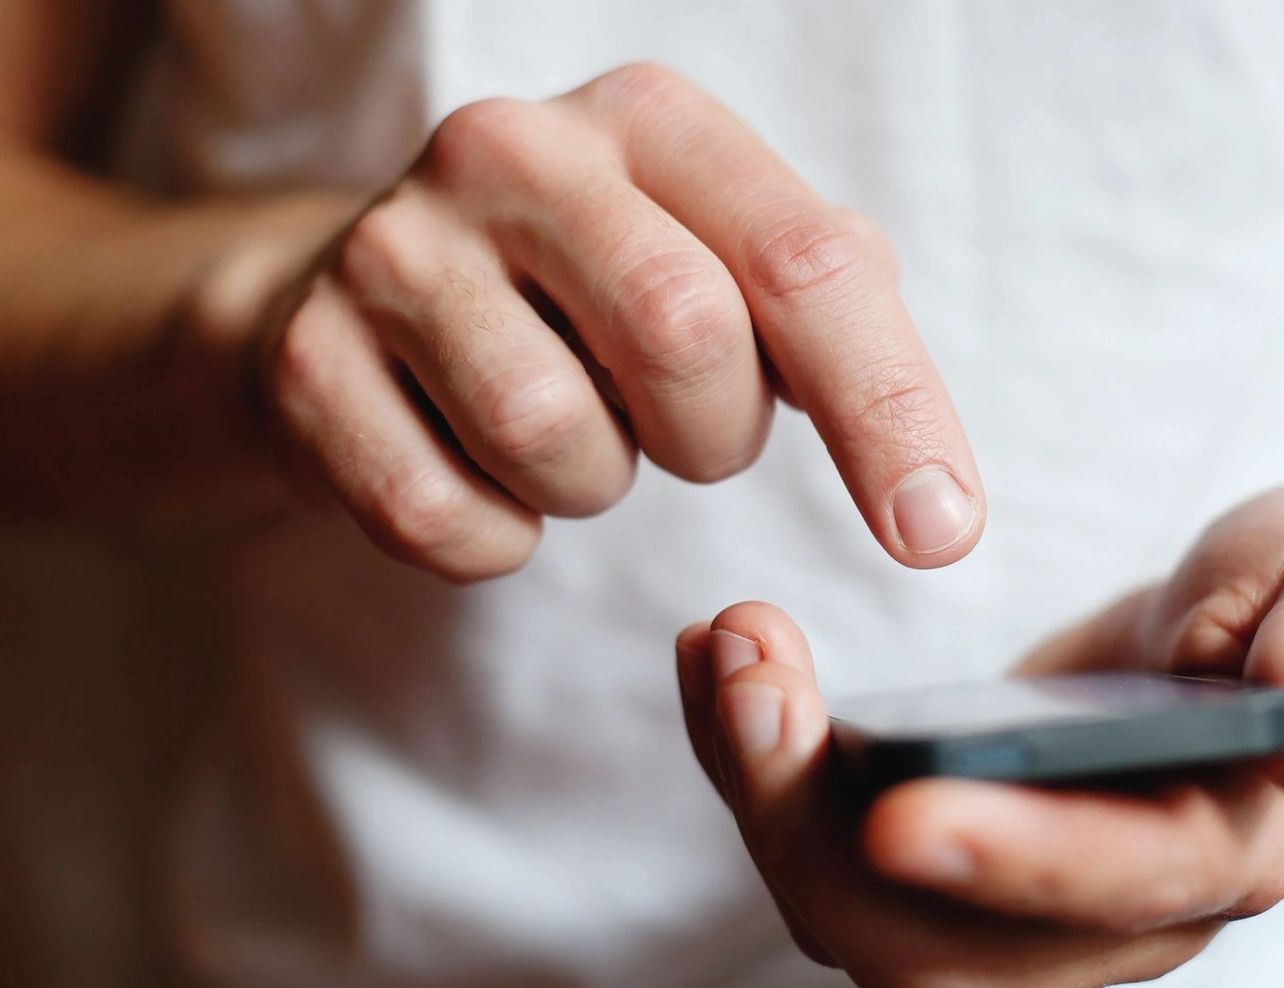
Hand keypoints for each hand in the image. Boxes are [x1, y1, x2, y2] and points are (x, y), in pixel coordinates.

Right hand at [255, 64, 982, 580]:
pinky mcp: (306, 361)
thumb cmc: (587, 285)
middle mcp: (513, 150)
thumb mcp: (717, 251)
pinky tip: (476, 469)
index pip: (805, 261)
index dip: (889, 408)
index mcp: (651, 120)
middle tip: (679, 432)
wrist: (360, 294)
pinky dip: (497, 537)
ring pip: (556, 438)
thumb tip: (922, 462)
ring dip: (594, 483)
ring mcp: (393, 249)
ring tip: (566, 428)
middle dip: (713, 436)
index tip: (942, 533)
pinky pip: (446, 520)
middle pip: (685, 336)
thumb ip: (825, 308)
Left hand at [674, 481, 1283, 987]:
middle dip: (818, 835)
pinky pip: (836, 861)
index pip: (1118, 885)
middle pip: (941, 954)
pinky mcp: (963, 857)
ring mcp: (1032, 900)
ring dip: (766, 803)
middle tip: (752, 673)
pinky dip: (764, 773)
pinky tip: (727, 663)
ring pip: (864, 926)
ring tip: (724, 646)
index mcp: (1233, 845)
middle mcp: (1124, 912)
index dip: (1011, 859)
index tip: (898, 804)